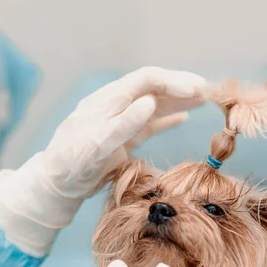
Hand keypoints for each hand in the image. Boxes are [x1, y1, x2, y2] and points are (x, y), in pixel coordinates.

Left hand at [0, 67, 206, 256]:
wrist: (56, 185)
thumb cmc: (71, 165)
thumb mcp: (96, 145)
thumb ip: (123, 124)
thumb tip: (150, 101)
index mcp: (108, 100)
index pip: (146, 80)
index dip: (172, 81)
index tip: (197, 89)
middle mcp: (116, 106)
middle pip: (153, 88)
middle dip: (180, 87)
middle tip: (209, 92)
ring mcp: (120, 122)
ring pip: (154, 105)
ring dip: (178, 101)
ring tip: (204, 100)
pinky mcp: (122, 139)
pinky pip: (148, 125)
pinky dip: (166, 120)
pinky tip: (184, 117)